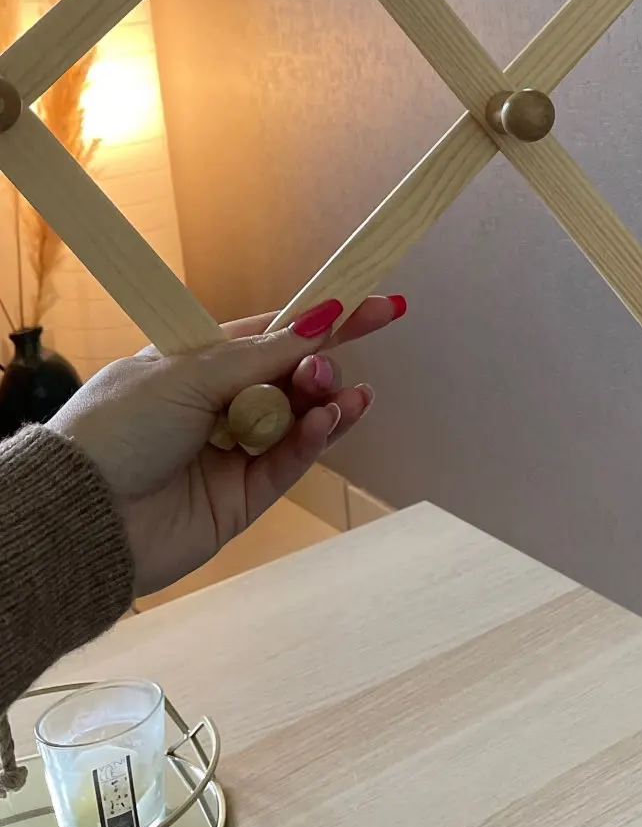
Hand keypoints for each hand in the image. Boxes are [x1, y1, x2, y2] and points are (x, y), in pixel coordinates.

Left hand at [52, 296, 404, 595]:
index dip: (322, 320)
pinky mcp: (241, 498)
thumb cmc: (116, 431)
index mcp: (194, 365)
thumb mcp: (187, 373)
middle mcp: (215, 406)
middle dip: (317, 365)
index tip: (376, 307)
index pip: (271, 334)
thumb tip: (320, 319)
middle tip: (320, 368)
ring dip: (326, 401)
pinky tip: (328, 420)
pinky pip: (290, 462)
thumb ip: (262, 353)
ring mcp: (231, 453)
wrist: (80, 519)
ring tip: (339, 394)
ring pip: (299, 419)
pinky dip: (314, 439)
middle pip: (291, 376)